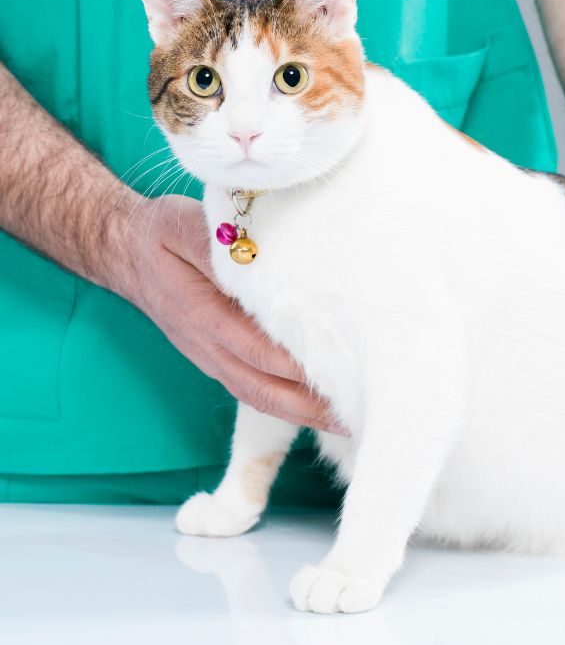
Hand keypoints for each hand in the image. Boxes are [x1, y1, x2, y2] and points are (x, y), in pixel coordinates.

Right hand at [110, 193, 344, 433]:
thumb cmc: (160, 234)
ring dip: (306, 414)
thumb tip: (251, 262)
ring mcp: (212, 359)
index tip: (340, 370)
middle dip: (313, 403)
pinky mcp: (219, 360)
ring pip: (262, 398)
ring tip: (350, 419)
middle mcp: (209, 348)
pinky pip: (255, 392)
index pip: (258, 349)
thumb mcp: (181, 225)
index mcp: (204, 316)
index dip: (298, 365)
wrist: (125, 252)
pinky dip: (289, 407)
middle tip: (359, 407)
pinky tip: (319, 409)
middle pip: (266, 388)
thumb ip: (214, 246)